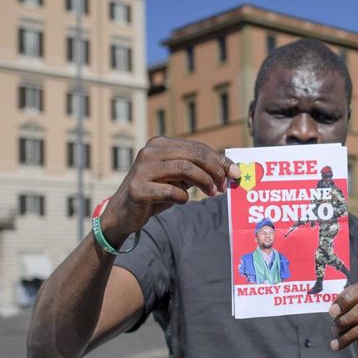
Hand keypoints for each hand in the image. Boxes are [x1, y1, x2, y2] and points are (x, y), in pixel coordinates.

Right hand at [100, 137, 240, 245]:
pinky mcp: (138, 189)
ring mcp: (142, 169)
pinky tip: (183, 201)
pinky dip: (183, 197)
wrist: (123, 214)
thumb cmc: (155, 194)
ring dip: (204, 182)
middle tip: (224, 185)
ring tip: (212, 193)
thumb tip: (228, 170)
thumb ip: (197, 170)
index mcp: (160, 144)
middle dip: (214, 170)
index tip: (234, 173)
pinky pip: (171, 191)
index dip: (219, 160)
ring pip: (184, 168)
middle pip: (193, 155)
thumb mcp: (177, 178)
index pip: (197, 147)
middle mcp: (150, 152)